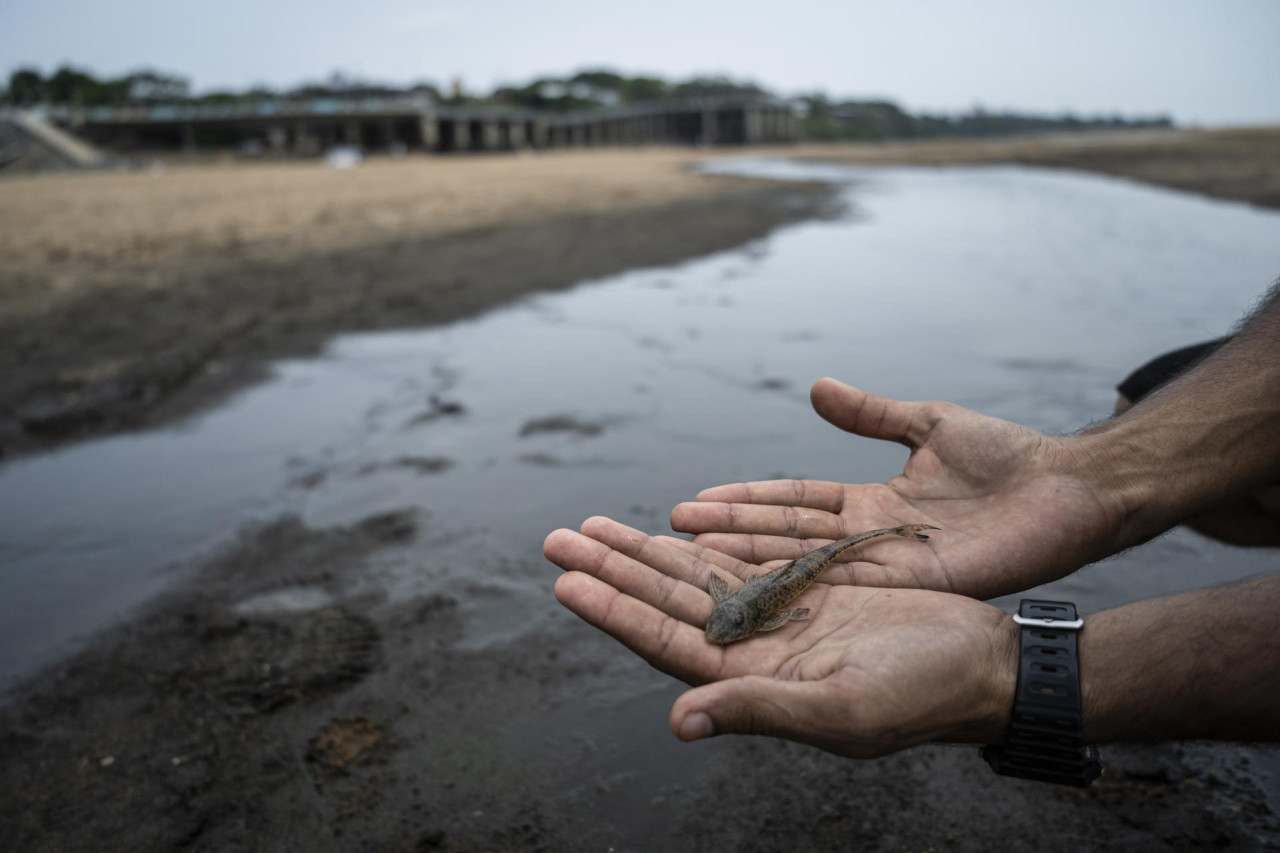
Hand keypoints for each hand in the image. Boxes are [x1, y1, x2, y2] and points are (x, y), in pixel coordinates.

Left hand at [545, 516, 1015, 756]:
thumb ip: (758, 709)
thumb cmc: (922, 696)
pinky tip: (669, 530)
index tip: (566, 581)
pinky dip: (703, 545)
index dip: (613, 611)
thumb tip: (680, 720)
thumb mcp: (841, 709)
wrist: (981, 664)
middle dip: (610, 570)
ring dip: (643, 553)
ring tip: (594, 527)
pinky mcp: (808, 591)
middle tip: (557, 538)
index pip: (664, 641)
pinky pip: (741, 562)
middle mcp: (754, 650)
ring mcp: (778, 619)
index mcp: (753, 682)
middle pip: (664, 603)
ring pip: (694, 578)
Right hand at [671, 378, 1127, 598]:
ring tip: (692, 556)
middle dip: (727, 533)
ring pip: (802, 562)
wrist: (1071, 488)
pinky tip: (758, 580)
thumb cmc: (1009, 457)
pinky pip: (845, 582)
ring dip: (746, 560)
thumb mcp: (927, 424)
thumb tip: (814, 387)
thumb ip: (870, 414)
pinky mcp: (915, 583)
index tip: (694, 503)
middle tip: (668, 533)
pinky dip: (799, 581)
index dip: (744, 501)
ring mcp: (889, 564)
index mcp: (869, 502)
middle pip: (783, 535)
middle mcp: (868, 538)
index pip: (792, 501)